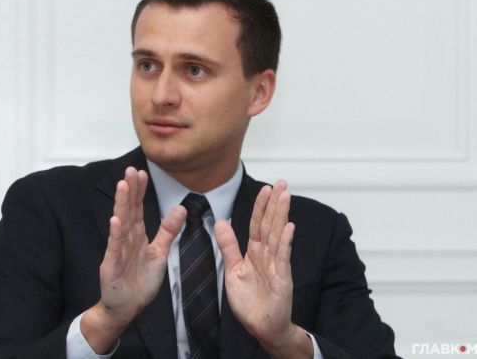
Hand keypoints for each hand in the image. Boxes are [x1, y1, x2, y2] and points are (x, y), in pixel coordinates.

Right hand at [81, 167, 186, 352]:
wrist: (127, 307)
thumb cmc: (140, 280)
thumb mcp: (160, 252)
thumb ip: (168, 231)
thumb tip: (181, 208)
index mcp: (136, 235)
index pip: (138, 208)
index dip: (140, 191)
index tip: (143, 172)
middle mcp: (126, 239)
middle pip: (128, 210)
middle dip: (130, 190)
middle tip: (130, 169)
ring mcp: (117, 251)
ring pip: (121, 224)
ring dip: (121, 205)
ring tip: (123, 186)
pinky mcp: (111, 266)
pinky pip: (115, 248)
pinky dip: (115, 234)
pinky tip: (116, 220)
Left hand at [215, 180, 311, 357]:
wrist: (261, 326)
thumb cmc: (249, 302)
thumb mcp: (233, 269)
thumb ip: (229, 246)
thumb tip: (220, 222)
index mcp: (255, 252)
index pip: (257, 224)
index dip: (260, 206)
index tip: (265, 189)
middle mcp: (267, 255)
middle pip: (271, 224)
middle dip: (275, 203)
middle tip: (281, 183)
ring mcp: (276, 265)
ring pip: (278, 235)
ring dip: (281, 215)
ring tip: (285, 196)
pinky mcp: (282, 279)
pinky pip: (282, 257)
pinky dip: (285, 242)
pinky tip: (288, 227)